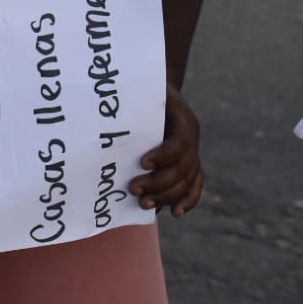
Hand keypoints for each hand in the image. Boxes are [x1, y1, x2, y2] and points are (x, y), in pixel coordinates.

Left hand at [129, 83, 203, 216]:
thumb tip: (107, 127)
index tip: (142, 163)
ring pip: (187, 180)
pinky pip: (195, 184)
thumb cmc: (146, 93)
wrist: (163, 91)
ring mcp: (194, 152)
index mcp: (183, 120)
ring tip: (143, 203)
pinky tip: (174, 212)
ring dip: (167, 195)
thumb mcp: (142, 95)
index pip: (178, 143)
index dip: (163, 156)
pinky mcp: (192, 163)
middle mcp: (192, 139)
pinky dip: (187, 200)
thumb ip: (133, 111)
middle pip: (183, 167)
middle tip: (133, 188)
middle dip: (159, 182)